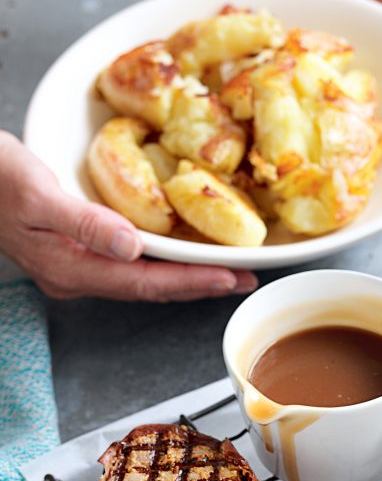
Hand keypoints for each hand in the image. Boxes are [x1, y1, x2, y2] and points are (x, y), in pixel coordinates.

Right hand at [0, 132, 257, 301]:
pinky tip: (179, 251)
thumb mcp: (36, 192)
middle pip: (152, 288)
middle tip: (245, 280)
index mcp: (72, 269)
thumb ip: (84, 223)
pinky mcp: (74, 249)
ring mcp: (75, 266)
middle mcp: (77, 276)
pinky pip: (129, 263)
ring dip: (185, 276)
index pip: (147, 283)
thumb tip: (131, 247)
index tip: (232, 280)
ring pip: (143, 279)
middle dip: (200, 285)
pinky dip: (161, 260)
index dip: (193, 283)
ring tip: (224, 270)